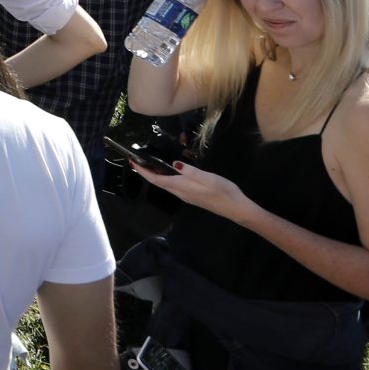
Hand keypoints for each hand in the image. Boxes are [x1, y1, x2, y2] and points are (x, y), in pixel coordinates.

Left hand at [132, 155, 246, 218]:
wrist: (237, 209)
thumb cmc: (223, 191)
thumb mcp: (208, 178)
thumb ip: (190, 172)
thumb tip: (173, 164)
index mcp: (182, 187)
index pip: (156, 179)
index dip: (142, 171)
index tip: (131, 161)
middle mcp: (181, 193)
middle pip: (158, 182)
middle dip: (145, 172)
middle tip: (136, 160)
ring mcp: (186, 196)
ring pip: (165, 185)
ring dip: (154, 175)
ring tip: (148, 165)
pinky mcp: (192, 197)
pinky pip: (173, 187)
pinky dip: (165, 178)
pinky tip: (168, 173)